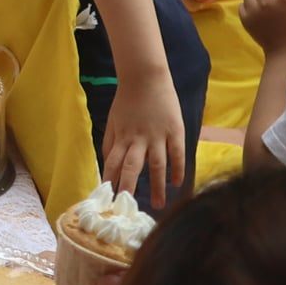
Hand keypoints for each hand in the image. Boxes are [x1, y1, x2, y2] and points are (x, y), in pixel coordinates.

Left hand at [101, 73, 186, 209]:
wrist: (145, 77)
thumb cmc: (127, 100)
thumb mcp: (113, 121)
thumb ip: (111, 142)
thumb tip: (107, 162)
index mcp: (121, 136)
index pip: (112, 163)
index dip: (110, 180)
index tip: (108, 197)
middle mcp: (138, 139)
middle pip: (132, 167)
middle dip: (129, 188)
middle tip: (129, 206)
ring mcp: (157, 135)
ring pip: (156, 165)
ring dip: (157, 186)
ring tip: (159, 204)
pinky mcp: (174, 130)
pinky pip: (177, 153)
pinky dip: (178, 168)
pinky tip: (178, 183)